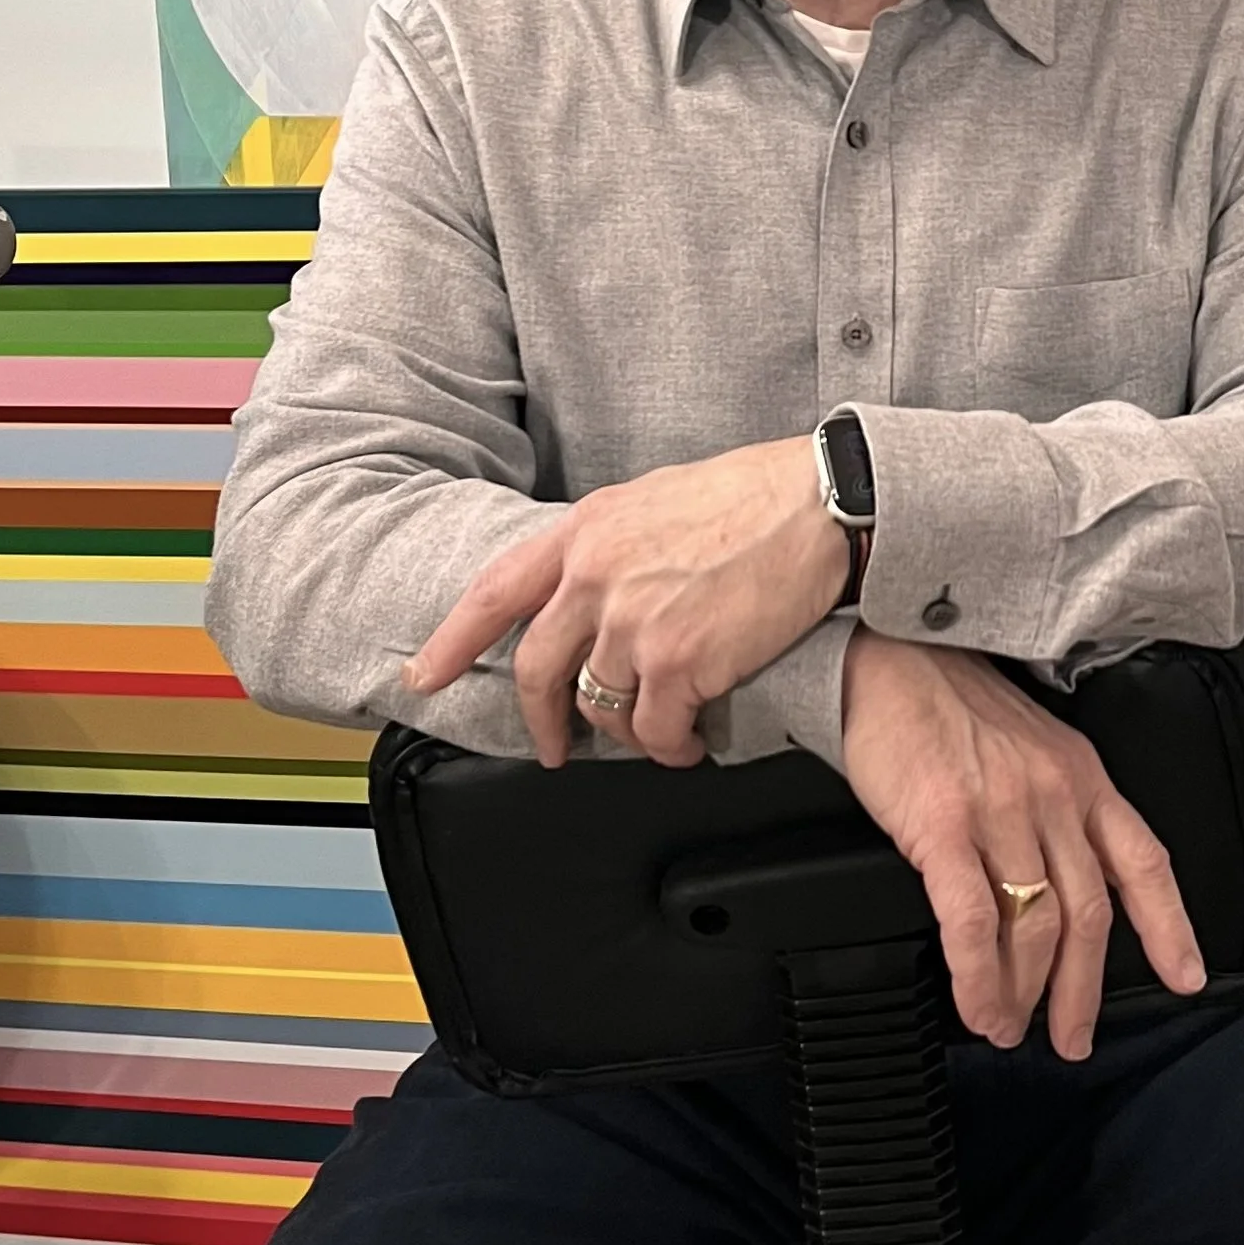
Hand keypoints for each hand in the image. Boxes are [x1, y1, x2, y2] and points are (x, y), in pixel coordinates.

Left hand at [402, 439, 848, 766]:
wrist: (820, 502)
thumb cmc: (754, 497)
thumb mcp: (655, 501)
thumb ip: (610, 548)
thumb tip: (594, 593)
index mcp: (586, 531)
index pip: (495, 591)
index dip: (452, 640)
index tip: (423, 676)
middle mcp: (596, 577)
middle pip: (536, 669)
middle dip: (541, 721)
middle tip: (554, 747)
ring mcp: (634, 623)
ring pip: (599, 706)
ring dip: (628, 733)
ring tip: (659, 736)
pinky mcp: (680, 662)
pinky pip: (655, 730)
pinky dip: (671, 747)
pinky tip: (690, 743)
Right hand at [838, 635, 1204, 1060]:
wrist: (883, 660)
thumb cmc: (947, 704)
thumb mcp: (1030, 745)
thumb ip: (1054, 808)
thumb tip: (1058, 885)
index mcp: (1082, 777)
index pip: (1144, 861)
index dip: (1169, 927)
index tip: (1184, 977)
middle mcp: (1053, 796)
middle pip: (1088, 915)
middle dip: (1082, 991)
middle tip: (1071, 1038)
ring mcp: (1001, 811)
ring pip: (1035, 928)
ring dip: (1025, 994)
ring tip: (1008, 1027)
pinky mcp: (944, 826)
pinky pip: (974, 922)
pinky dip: (979, 977)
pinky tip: (977, 1005)